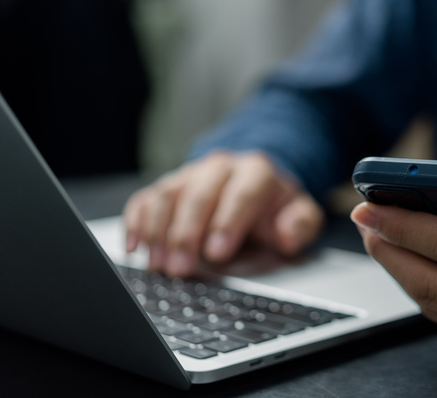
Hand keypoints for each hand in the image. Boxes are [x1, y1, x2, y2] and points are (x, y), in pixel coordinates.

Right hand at [123, 151, 323, 276]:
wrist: (257, 186)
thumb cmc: (275, 207)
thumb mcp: (301, 215)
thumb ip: (302, 224)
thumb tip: (287, 233)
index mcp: (256, 172)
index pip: (240, 194)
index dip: (227, 222)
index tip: (217, 252)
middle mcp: (219, 168)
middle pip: (198, 195)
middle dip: (187, 234)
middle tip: (181, 268)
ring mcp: (190, 175)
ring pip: (168, 195)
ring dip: (159, 232)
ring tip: (158, 265)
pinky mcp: (168, 187)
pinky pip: (145, 198)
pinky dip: (136, 221)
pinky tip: (134, 246)